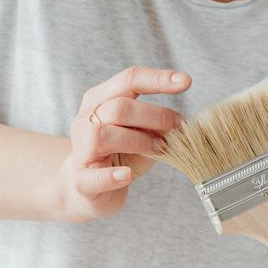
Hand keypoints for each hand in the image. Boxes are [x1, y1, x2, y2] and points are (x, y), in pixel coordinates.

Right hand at [60, 65, 190, 222]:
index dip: (158, 79)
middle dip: (155, 116)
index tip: (186, 82)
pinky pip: (94, 176)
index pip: (129, 79)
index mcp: (101, 99)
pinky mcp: (81, 179)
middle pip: (119, 107)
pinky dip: (112, 176)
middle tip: (178, 128)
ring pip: (103, 134)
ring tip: (160, 149)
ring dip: (139, 141)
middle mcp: (86, 119)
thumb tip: (180, 124)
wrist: (89, 188)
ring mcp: (81, 148)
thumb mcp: (141, 134)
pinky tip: (127, 175)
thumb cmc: (119, 155)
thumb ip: (155, 126)